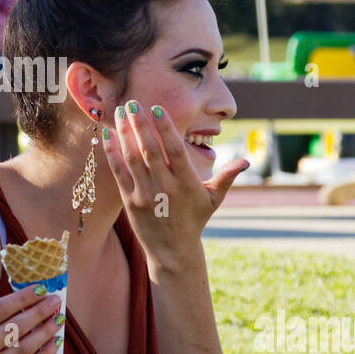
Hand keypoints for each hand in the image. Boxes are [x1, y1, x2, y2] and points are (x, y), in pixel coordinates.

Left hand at [101, 101, 248, 271]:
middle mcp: (166, 188)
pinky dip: (112, 153)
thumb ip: (226, 177)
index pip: (175, 151)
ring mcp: (145, 195)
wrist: (173, 251)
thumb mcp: (213, 199)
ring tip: (120, 112)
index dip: (166, 128)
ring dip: (125, 133)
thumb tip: (246, 161)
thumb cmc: (195, 220)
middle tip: (133, 102)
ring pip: (132, 158)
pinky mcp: (130, 201)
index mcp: (187, 184)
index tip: (156, 108)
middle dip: (140, 124)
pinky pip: (119, 172)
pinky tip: (107, 134)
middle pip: (151, 150)